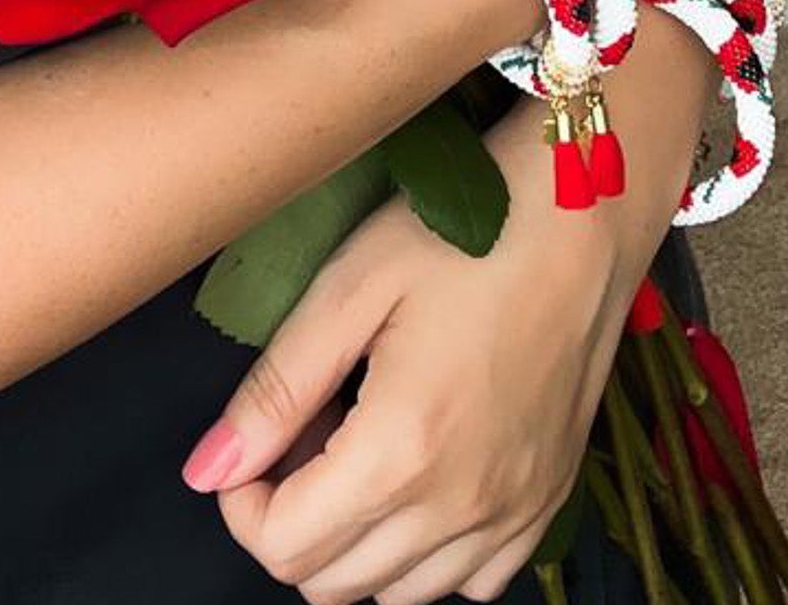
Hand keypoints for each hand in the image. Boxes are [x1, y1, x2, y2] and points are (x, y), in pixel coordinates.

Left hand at [186, 102, 657, 604]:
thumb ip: (275, 391)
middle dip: (292, 519)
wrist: (582, 220)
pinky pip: (469, 583)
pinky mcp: (547, 506)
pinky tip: (418, 475)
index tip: (250, 445)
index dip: (241, 503)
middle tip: (304, 430)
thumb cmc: (462, 235)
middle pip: (333, 584)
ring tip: (357, 444)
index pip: (284, 548)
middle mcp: (462, 508)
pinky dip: (425, 554)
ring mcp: (514, 516)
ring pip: (398, 595)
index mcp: (402, 453)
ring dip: (355, 540)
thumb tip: (206, 470)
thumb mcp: (348, 290)